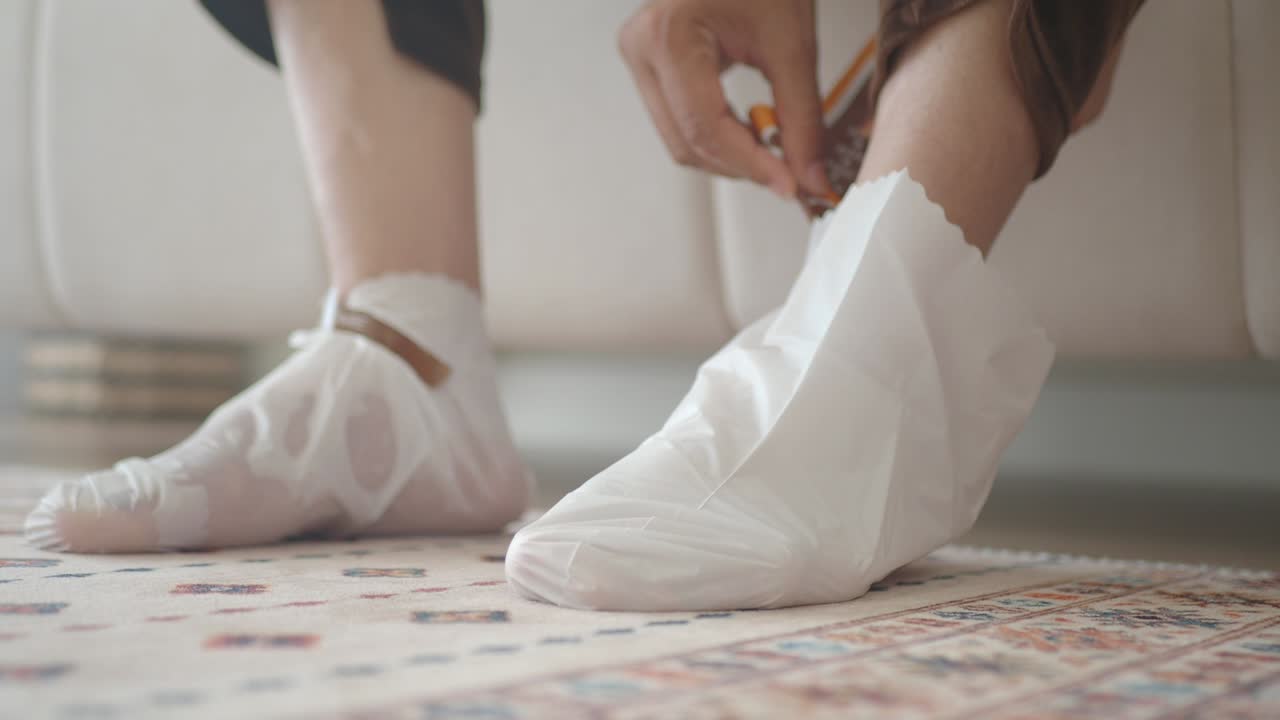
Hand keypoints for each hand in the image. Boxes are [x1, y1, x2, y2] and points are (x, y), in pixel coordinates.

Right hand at [619, 0, 827, 198]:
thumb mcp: (791, 42)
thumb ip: (801, 116)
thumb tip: (808, 175)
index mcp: (669, 34)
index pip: (706, 126)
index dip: (751, 164)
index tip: (790, 185)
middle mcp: (641, 48)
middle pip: (688, 143)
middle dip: (741, 166)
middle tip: (791, 175)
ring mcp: (638, 58)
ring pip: (680, 142)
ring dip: (729, 158)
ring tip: (775, 152)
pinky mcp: (649, 66)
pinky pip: (678, 124)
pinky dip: (718, 139)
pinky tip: (751, 134)